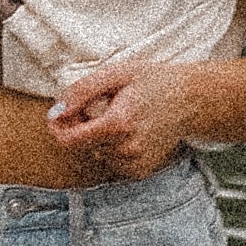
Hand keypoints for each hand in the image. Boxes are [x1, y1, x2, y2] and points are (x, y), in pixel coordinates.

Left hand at [45, 58, 201, 180]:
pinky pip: (111, 161)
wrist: (190, 100)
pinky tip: (128, 132)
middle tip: (101, 105)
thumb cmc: (152, 81)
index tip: (58, 115)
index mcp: (118, 124)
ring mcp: (135, 163)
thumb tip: (55, 112)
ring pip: (96, 153)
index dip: (57, 129)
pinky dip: (112, 148)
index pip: (69, 141)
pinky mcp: (141, 170)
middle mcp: (127, 149)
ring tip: (119, 117)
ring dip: (98, 138)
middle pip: (82, 145)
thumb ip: (80, 93)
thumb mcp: (115, 74)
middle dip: (81, 127)